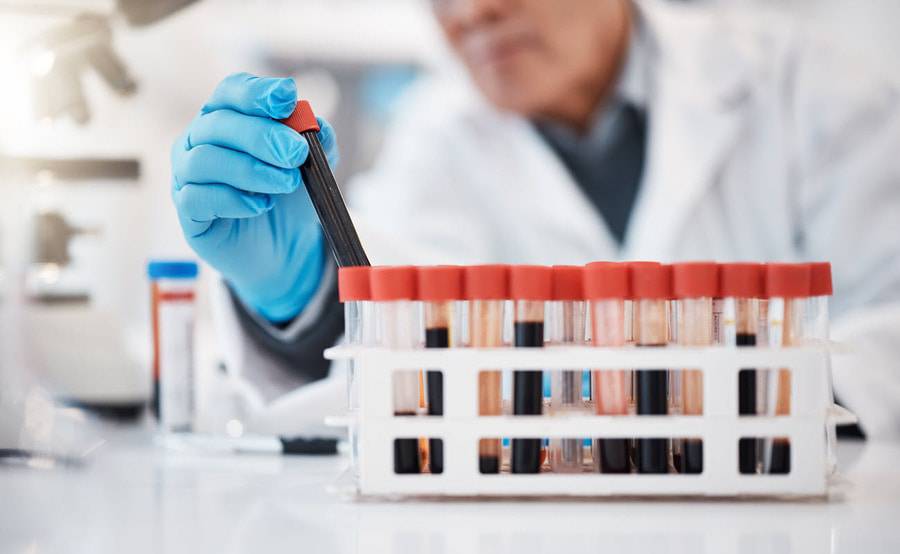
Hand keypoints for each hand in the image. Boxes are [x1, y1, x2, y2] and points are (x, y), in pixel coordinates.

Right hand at [171, 73, 338, 321]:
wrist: (286, 247)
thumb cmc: (290, 196)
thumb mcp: (313, 166)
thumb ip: (318, 142)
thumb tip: (316, 124)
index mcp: (228, 118)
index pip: (231, 92)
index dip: (256, 93)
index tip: (287, 98)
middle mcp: (200, 140)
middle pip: (218, 123)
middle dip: (261, 135)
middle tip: (296, 153)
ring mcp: (188, 175)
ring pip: (205, 160)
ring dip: (250, 169)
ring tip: (286, 182)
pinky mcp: (189, 212)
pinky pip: (196, 197)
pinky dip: (232, 199)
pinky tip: (259, 206)